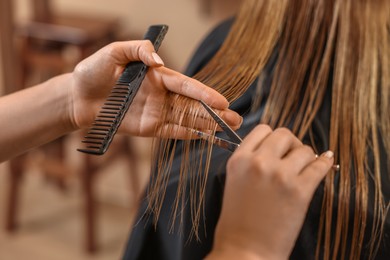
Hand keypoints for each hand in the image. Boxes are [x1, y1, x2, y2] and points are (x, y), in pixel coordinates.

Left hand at [69, 40, 241, 136]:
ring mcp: (157, 112)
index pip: (187, 85)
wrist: (76, 98)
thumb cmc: (93, 72)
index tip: (223, 101)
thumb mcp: (114, 52)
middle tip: (237, 119)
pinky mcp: (149, 128)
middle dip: (215, 112)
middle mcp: (162, 95)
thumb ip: (138, 50)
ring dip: (208, 125)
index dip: (205, 93)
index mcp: (157, 76)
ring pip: (187, 119)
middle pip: (193, 105)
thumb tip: (159, 61)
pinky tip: (206, 138)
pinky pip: (173, 132)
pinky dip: (189, 135)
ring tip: (229, 130)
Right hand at [207, 125, 333, 259]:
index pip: (262, 129)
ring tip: (303, 169)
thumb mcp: (235, 181)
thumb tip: (275, 149)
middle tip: (293, 157)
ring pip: (304, 149)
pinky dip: (324, 163)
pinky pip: (319, 166)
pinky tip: (325, 162)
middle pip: (284, 134)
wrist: (245, 249)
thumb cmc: (238, 220)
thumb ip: (250, 161)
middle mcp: (259, 162)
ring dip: (306, 157)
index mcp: (239, 160)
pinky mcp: (300, 191)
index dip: (273, 137)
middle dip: (291, 144)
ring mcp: (281, 175)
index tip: (279, 147)